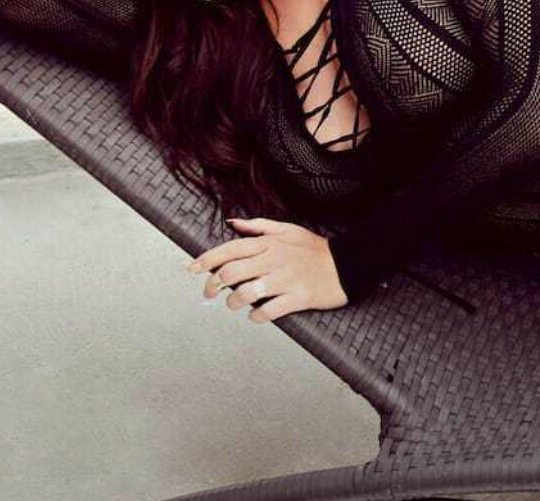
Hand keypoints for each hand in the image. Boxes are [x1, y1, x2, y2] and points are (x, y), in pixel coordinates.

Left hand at [185, 217, 349, 323]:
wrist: (348, 265)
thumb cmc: (315, 249)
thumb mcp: (288, 229)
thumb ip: (258, 226)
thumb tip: (232, 222)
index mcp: (269, 243)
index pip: (229, 249)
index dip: (205, 260)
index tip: (191, 269)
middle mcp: (274, 260)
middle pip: (231, 273)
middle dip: (213, 286)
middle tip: (210, 293)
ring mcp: (286, 280)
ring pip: (246, 294)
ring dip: (233, 302)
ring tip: (234, 304)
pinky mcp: (298, 298)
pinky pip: (268, 311)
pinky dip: (256, 316)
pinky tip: (256, 314)